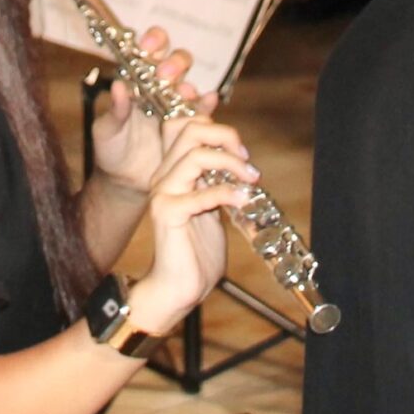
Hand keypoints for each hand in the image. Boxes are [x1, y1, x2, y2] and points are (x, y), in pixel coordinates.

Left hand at [89, 27, 205, 191]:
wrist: (126, 182)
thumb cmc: (111, 150)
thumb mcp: (106, 131)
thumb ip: (114, 110)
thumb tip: (118, 85)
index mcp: (137, 81)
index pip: (148, 51)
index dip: (152, 42)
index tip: (147, 46)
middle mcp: (160, 88)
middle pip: (176, 62)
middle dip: (173, 62)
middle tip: (165, 74)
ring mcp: (177, 106)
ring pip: (190, 84)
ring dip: (188, 84)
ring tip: (184, 92)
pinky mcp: (191, 127)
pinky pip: (203, 112)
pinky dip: (208, 104)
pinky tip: (209, 101)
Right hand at [126, 118, 256, 332]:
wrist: (180, 288)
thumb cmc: (197, 251)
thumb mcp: (212, 206)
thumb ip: (217, 181)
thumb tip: (239, 159)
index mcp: (172, 170)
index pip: (184, 125)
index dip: (214, 125)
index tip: (240, 148)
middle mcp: (163, 176)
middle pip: (190, 130)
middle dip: (225, 137)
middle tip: (246, 159)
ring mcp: (163, 193)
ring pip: (195, 155)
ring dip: (231, 163)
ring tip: (250, 179)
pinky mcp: (168, 213)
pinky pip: (201, 192)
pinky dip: (228, 193)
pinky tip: (242, 201)